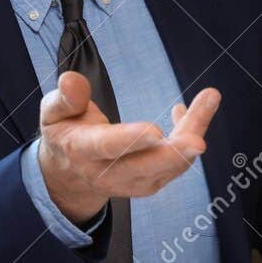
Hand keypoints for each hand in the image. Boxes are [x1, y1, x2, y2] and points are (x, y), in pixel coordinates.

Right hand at [37, 70, 220, 222]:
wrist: (69, 175)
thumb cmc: (65, 133)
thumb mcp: (53, 113)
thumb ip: (65, 98)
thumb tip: (71, 79)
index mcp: (82, 151)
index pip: (107, 147)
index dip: (131, 140)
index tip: (156, 130)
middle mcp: (109, 173)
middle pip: (145, 167)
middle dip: (173, 153)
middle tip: (198, 140)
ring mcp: (132, 183)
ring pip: (168, 165)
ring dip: (192, 132)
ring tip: (209, 98)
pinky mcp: (150, 183)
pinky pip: (176, 163)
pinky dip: (189, 135)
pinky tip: (194, 111)